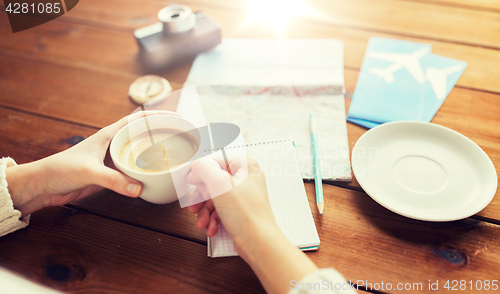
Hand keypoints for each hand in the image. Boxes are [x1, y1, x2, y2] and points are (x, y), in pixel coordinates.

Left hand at [7, 111, 178, 215]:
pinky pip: (133, 173)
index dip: (157, 116)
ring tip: (173, 159)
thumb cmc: (61, 169)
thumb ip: (114, 180)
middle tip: (181, 140)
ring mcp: (113, 161)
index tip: (176, 117)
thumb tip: (138, 189)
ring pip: (139, 155)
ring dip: (154, 157)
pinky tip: (155, 179)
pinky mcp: (111, 176)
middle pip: (143, 136)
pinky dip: (144, 174)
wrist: (43, 185)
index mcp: (108, 135)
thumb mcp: (89, 172)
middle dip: (161, 136)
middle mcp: (113, 145)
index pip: (137, 120)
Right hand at [186, 156, 277, 253]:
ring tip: (202, 223)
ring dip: (205, 212)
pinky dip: (213, 220)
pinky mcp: (241, 211)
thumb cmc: (245, 212)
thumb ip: (203, 169)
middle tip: (193, 206)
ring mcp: (243, 196)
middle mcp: (246, 179)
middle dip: (201, 198)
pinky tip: (211, 229)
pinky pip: (221, 211)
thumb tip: (196, 167)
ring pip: (215, 198)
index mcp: (245, 166)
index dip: (201, 173)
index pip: (216, 161)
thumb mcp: (219, 183)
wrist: (258, 242)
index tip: (191, 182)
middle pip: (213, 182)